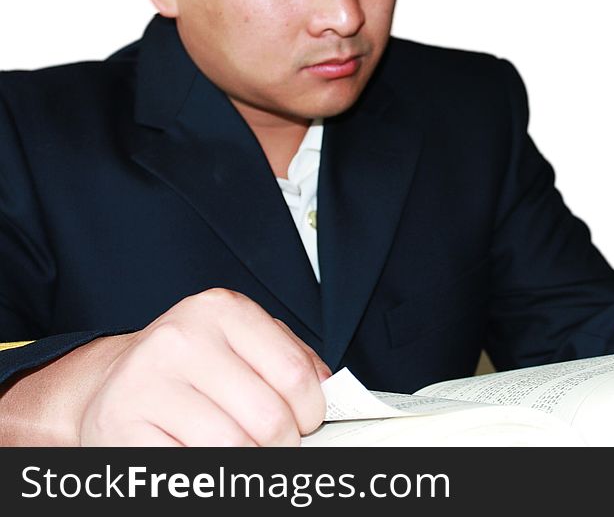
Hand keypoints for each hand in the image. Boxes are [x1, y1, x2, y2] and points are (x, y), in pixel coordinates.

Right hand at [0, 288, 330, 445]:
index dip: (311, 410)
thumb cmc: (191, 366)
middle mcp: (181, 338)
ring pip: (235, 448)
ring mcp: (146, 382)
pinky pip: (194, 468)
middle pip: (269, 417)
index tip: (305, 421)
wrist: (112, 384)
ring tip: (242, 452)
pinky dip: (212, 475)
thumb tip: (331, 392)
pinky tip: (204, 458)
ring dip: (251, 463)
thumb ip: (291, 359)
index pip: (295, 374)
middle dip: (283, 443)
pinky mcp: (122, 426)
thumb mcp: (242, 344)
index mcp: (220, 309)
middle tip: (274, 444)